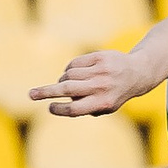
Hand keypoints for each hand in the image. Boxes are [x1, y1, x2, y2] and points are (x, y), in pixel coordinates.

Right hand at [31, 48, 157, 116]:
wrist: (136, 73)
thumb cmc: (115, 94)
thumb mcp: (105, 107)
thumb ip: (85, 108)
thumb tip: (61, 103)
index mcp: (103, 103)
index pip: (75, 109)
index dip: (59, 109)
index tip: (49, 107)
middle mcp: (101, 87)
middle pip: (67, 90)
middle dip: (46, 93)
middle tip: (31, 95)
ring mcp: (100, 71)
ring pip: (69, 75)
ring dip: (63, 81)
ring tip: (69, 84)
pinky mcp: (99, 57)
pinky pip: (74, 63)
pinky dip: (70, 69)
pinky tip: (76, 73)